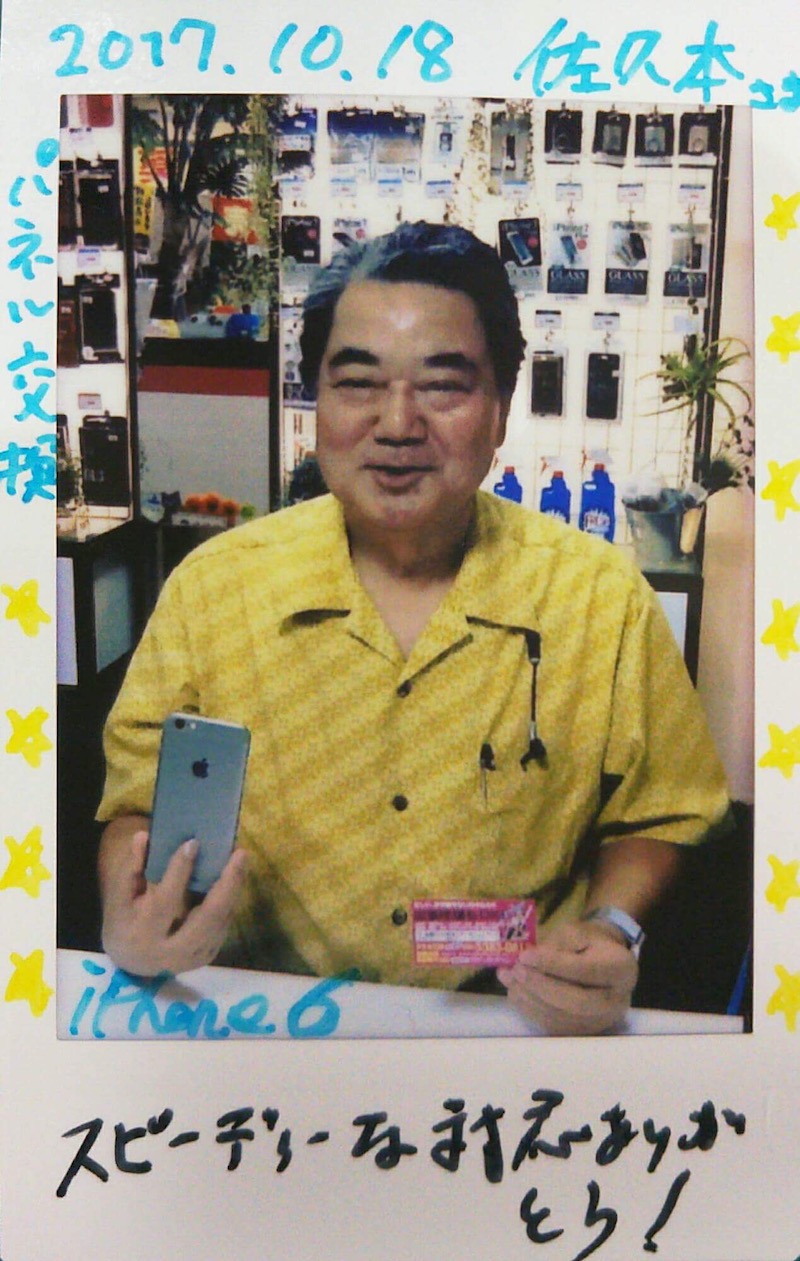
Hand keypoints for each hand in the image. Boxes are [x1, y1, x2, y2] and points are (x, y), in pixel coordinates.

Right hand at [101, 829, 247, 976]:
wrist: (131, 961)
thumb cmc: (125, 921)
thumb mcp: (122, 895)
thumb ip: (132, 866)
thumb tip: (143, 835)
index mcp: (143, 932)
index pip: (165, 900)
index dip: (178, 871)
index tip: (193, 842)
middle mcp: (169, 950)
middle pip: (207, 917)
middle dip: (227, 884)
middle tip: (240, 853)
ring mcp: (191, 958)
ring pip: (220, 922)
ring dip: (234, 890)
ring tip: (240, 861)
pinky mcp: (204, 958)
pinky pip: (223, 928)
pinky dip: (230, 902)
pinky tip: (235, 879)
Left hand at [497, 919, 637, 1035]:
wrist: (603, 962)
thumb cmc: (588, 942)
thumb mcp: (577, 932)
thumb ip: (557, 945)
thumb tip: (527, 960)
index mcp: (620, 969)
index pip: (584, 970)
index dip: (552, 964)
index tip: (525, 955)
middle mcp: (616, 1001)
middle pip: (576, 1002)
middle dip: (540, 986)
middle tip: (516, 970)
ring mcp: (600, 1021)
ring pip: (561, 1018)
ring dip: (529, 998)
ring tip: (508, 978)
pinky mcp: (582, 1031)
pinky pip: (554, 1026)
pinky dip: (530, 1010)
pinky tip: (515, 992)